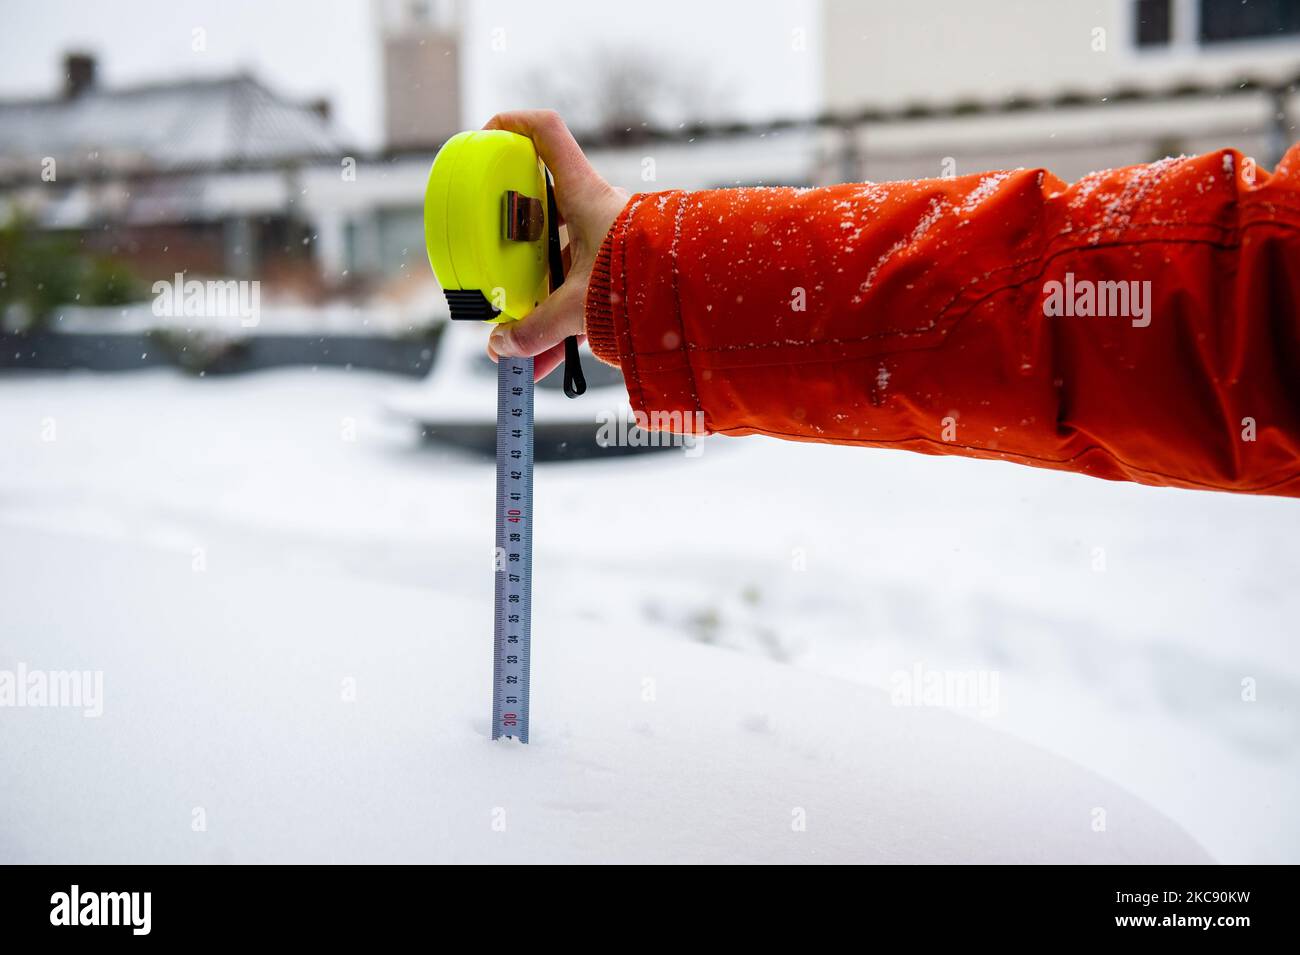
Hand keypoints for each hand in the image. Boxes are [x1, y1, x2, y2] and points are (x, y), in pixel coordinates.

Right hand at [482, 110, 628, 379]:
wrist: (698, 298)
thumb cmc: (642, 281)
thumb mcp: (577, 305)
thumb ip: (536, 327)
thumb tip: (503, 347)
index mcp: (582, 195)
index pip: (545, 134)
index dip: (512, 126)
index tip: (487, 139)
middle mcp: (595, 210)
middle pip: (543, 212)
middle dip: (515, 249)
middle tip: (494, 272)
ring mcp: (609, 241)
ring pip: (563, 264)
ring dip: (540, 302)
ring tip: (520, 347)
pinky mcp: (623, 272)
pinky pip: (584, 293)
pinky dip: (564, 324)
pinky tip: (550, 364)